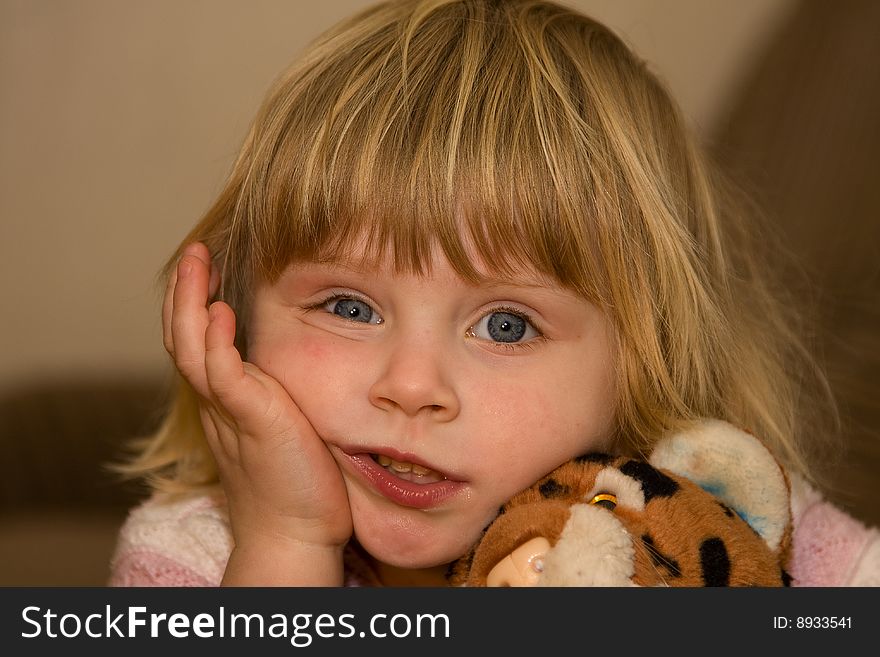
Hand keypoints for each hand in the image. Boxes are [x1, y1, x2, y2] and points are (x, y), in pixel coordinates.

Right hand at [163, 243, 351, 582]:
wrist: (296, 537)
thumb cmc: (300, 487)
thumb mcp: (286, 428)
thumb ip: (278, 397)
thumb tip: (289, 372)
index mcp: (227, 405)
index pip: (199, 346)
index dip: (194, 307)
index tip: (208, 269)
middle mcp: (219, 406)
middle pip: (183, 339)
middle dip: (184, 292)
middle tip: (194, 251)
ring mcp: (230, 414)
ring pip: (191, 349)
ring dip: (189, 301)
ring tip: (196, 259)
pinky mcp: (252, 423)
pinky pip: (223, 378)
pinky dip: (216, 344)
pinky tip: (219, 313)